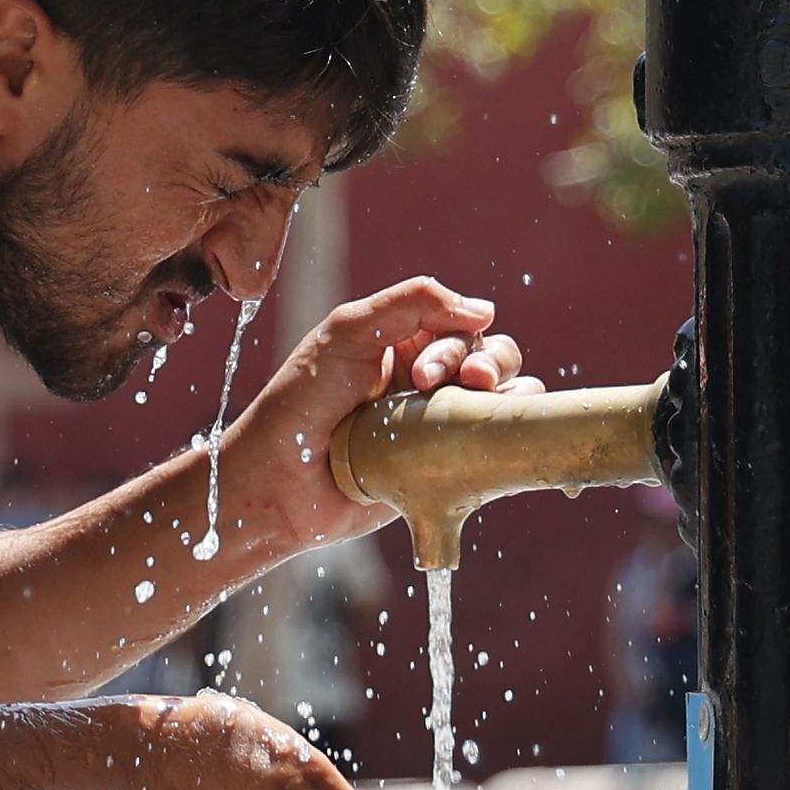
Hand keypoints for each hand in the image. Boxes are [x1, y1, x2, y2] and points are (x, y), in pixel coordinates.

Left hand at [226, 275, 544, 549]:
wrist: (279, 485)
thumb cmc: (300, 405)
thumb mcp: (346, 333)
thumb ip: (411, 303)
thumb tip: (485, 309)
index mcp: (399, 343)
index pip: (457, 324)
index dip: (456, 341)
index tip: (423, 373)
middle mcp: (421, 381)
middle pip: (488, 354)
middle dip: (487, 362)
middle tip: (464, 383)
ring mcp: (435, 424)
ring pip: (501, 394)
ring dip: (507, 390)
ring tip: (479, 403)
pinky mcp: (445, 467)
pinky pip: (494, 442)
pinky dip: (510, 430)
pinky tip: (500, 433)